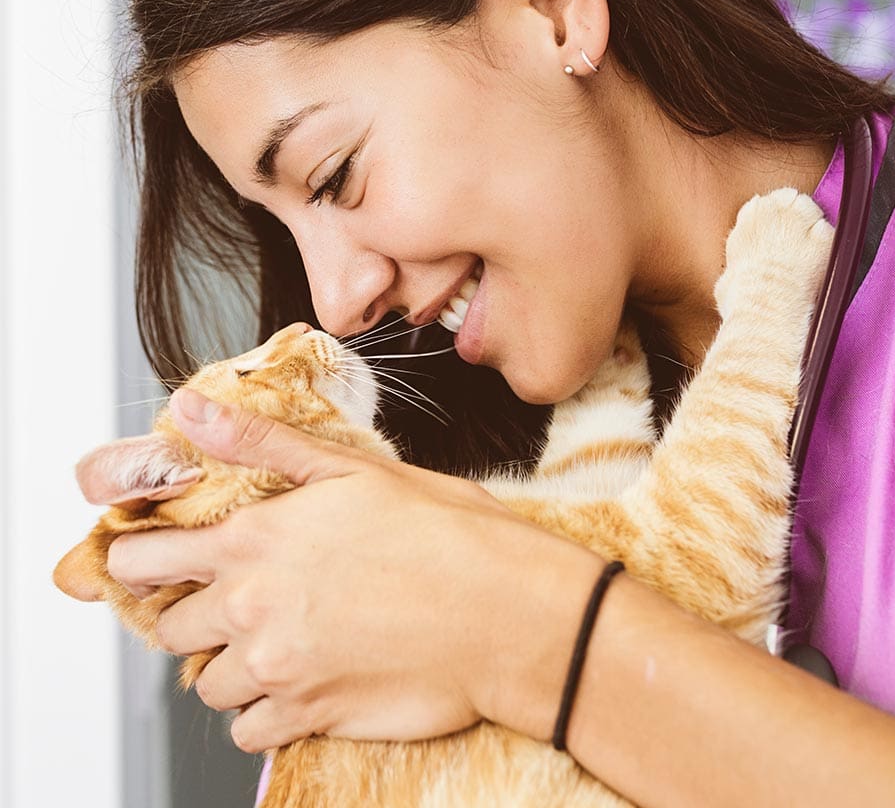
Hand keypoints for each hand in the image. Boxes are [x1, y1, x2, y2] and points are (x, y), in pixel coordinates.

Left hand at [105, 389, 572, 752]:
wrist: (507, 612)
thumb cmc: (447, 533)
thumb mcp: (354, 469)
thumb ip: (262, 444)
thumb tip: (191, 412)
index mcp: (256, 538)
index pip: (142, 558)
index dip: (137, 559)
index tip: (151, 561)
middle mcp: (252, 607)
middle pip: (170, 628)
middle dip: (196, 612)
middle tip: (243, 598)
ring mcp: (277, 668)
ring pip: (207, 684)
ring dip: (231, 664)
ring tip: (282, 638)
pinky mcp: (308, 716)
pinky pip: (248, 731)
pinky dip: (265, 712)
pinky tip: (304, 679)